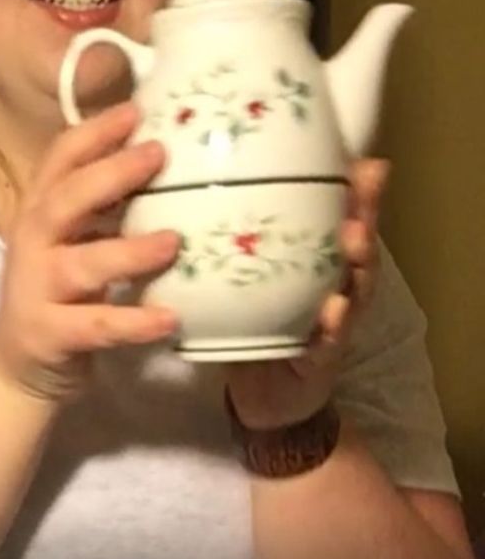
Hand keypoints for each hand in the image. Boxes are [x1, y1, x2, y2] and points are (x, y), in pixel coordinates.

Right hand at [0, 103, 180, 401]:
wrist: (16, 367)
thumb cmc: (58, 293)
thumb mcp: (70, 241)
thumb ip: (103, 205)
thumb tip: (163, 157)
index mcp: (39, 213)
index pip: (57, 161)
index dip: (92, 133)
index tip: (135, 109)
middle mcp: (33, 245)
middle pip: (62, 202)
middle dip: (107, 175)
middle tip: (156, 154)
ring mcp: (37, 291)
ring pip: (80, 265)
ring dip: (127, 251)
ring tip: (173, 241)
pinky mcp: (50, 335)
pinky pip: (94, 325)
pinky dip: (132, 322)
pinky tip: (168, 318)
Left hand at [226, 159, 391, 429]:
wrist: (265, 398)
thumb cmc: (253, 328)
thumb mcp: (244, 280)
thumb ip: (231, 242)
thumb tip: (194, 189)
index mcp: (317, 265)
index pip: (340, 219)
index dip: (354, 191)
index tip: (360, 160)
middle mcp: (334, 287)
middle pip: (357, 246)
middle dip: (364, 214)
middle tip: (363, 184)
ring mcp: (333, 322)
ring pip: (353, 287)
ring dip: (356, 263)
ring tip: (354, 238)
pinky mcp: (319, 358)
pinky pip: (327, 339)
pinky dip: (331, 324)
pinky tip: (332, 310)